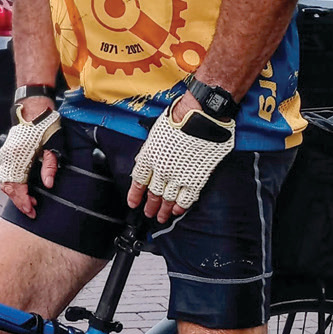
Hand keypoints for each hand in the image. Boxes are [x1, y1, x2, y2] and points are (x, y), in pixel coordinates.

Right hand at [0, 103, 60, 217]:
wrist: (34, 111)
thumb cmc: (46, 128)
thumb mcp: (54, 146)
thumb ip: (50, 166)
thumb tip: (48, 185)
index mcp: (19, 155)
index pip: (17, 185)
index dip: (24, 200)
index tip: (31, 210)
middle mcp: (7, 156)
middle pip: (8, 187)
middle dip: (19, 202)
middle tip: (31, 211)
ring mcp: (4, 155)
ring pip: (4, 182)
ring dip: (15, 195)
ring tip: (29, 202)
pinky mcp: (4, 154)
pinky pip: (4, 175)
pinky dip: (12, 186)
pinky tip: (23, 190)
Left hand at [127, 94, 234, 222]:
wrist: (199, 116)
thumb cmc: (178, 118)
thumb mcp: (155, 133)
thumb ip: (150, 151)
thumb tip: (144, 161)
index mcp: (149, 157)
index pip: (139, 181)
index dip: (135, 194)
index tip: (133, 203)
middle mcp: (161, 170)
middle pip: (153, 193)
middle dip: (150, 206)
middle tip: (148, 213)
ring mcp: (178, 176)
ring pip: (168, 199)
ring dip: (164, 210)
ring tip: (161, 217)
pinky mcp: (196, 178)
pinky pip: (187, 198)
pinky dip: (181, 206)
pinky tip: (178, 210)